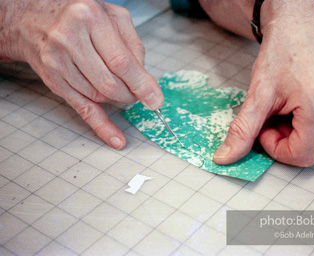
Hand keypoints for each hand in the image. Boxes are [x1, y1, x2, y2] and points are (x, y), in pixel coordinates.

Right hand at [1, 0, 162, 148]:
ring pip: (99, 96)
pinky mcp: (54, 81)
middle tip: (138, 93)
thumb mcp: (112, 16)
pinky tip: (116, 138)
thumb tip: (146, 82)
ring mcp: (58, 62)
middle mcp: (69, 38)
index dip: (141, 84)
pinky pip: (82, 109)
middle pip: (110, 83)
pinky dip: (102, 126)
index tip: (155, 99)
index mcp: (89, 17)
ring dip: (117, 100)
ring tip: (122, 91)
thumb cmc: (78, 15)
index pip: (121, 62)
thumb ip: (133, 45)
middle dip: (130, 94)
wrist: (34, 20)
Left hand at [213, 0, 313, 166]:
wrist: (296, 24)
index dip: (277, 147)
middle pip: (308, 143)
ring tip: (289, 99)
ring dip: (296, 123)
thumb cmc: (280, 51)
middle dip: (284, 132)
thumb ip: (242, 130)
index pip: (301, 155)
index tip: (265, 128)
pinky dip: (310, 115)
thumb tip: (227, 157)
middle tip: (274, 110)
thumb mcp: (257, 94)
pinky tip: (303, 95)